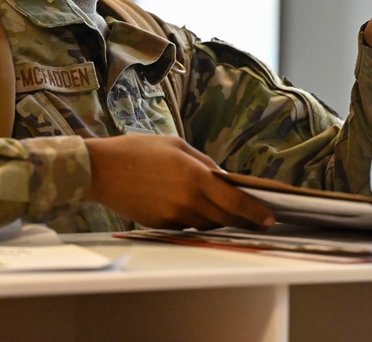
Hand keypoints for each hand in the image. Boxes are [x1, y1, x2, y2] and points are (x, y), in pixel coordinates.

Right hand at [83, 134, 274, 230]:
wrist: (101, 170)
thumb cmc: (138, 150)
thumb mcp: (176, 146)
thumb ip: (203, 163)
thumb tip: (223, 178)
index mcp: (195, 177)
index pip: (235, 201)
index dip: (255, 211)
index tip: (269, 217)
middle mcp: (188, 201)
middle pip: (225, 218)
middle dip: (244, 220)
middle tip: (258, 219)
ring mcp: (174, 216)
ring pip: (207, 223)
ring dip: (219, 218)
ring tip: (227, 210)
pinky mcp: (161, 225)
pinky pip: (187, 225)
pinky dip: (196, 219)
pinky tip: (194, 207)